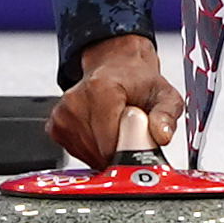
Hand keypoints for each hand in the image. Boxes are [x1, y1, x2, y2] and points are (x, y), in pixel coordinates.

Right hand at [45, 34, 184, 169]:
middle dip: (118, 150)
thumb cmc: (138, 81)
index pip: (109, 143)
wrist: (117, 67)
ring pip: (88, 156)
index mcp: (101, 89)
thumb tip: (161, 135)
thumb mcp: (164, 94)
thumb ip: (167, 114)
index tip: (138, 142)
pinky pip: (77, 153)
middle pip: (98, 152)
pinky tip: (102, 132)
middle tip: (130, 132)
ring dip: (105, 151)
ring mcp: (63, 114)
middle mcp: (76, 100)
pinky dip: (93, 150)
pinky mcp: (56, 126)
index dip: (128, 150)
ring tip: (116, 129)